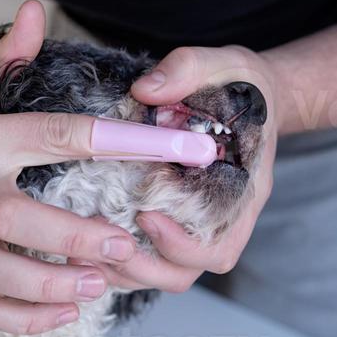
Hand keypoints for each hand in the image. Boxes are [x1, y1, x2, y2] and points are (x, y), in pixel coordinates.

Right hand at [0, 1, 137, 334]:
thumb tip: (37, 11)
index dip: (125, 141)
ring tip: (96, 286)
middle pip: (14, 217)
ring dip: (48, 285)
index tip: (183, 149)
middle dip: (71, 237)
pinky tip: (64, 314)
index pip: (58, 134)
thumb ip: (7, 57)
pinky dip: (23, 319)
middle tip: (123, 245)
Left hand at [72, 46, 277, 293]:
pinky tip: (87, 238)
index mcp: (243, 190)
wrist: (253, 93)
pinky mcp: (176, 219)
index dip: (181, 245)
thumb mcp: (220, 64)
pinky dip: (120, 258)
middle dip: (141, 266)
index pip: (219, 245)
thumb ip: (186, 71)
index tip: (145, 215)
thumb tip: (145, 90)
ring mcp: (199, 222)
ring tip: (83, 246)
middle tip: (99, 237)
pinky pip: (150, 257)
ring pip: (165, 273)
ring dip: (124, 269)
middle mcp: (223, 217)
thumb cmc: (240, 83)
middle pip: (186, 271)